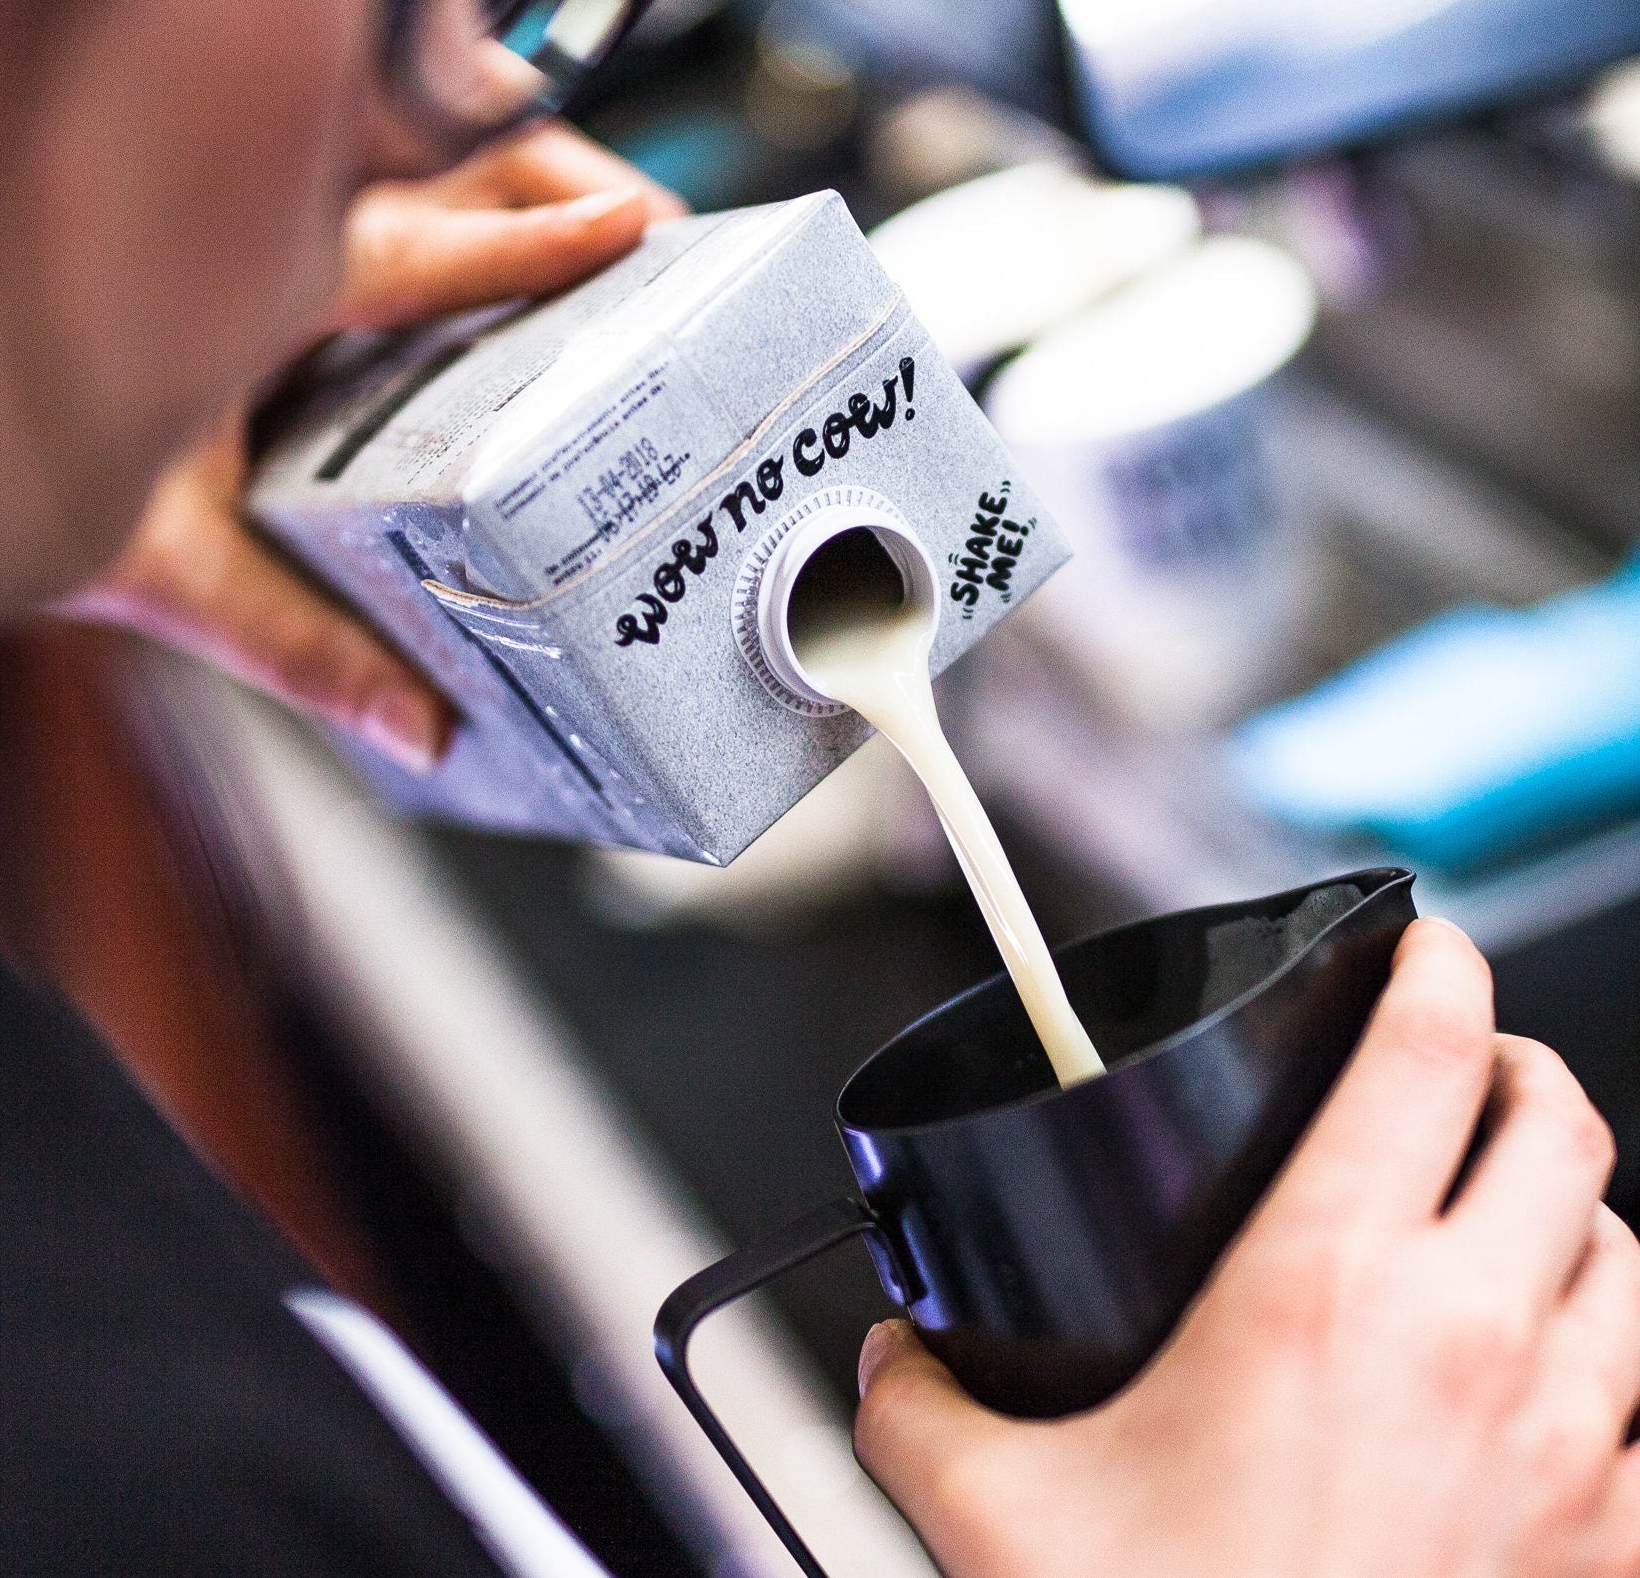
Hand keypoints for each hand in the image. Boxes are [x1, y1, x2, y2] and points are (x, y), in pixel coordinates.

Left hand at [73, 123, 685, 772]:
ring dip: (516, 187)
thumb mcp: (169, 569)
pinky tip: (507, 282)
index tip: (632, 229)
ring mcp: (274, 235)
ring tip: (603, 241)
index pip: (426, 246)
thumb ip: (297, 648)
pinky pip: (392, 203)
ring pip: (420, 164)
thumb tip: (418, 722)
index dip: (537, 239)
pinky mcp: (273, 256)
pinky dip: (468, 218)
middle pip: (443, 164)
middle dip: (558, 182)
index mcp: (251, 294)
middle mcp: (268, 243)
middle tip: (649, 239)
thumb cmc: (18, 471)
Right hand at [856, 919, 1639, 1577]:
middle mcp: (1474, 1346)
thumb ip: (917, 1408)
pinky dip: (1621, 1363)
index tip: (1421, 942)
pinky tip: (1560, 1379)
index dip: (1436, 965)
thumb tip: (893, 1357)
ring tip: (1512, 1213)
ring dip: (1574, 1212)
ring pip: (1630, 1258)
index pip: (1427, 1052)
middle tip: (1466, 1066)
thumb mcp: (997, 1513)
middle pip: (1558, 1129)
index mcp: (1326, 1288)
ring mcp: (1572, 1453)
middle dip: (1517, 1067)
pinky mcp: (1612, 1554)